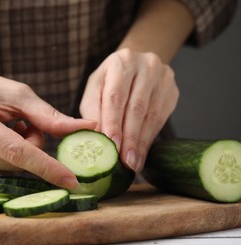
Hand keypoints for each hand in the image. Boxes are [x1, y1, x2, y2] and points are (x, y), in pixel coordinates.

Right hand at [0, 69, 95, 188]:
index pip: (16, 152)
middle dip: (31, 148)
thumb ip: (49, 116)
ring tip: (3, 130)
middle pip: (16, 163)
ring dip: (17, 155)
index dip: (46, 167)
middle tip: (22, 125)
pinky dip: (3, 160)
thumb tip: (86, 128)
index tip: (72, 181)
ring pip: (8, 170)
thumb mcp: (16, 94)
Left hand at [80, 48, 178, 172]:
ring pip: (152, 115)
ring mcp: (163, 77)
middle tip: (125, 161)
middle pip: (136, 107)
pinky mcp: (172, 90)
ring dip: (141, 142)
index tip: (112, 145)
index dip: (114, 122)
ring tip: (133, 163)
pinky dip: (150, 138)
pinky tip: (142, 153)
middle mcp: (146, 65)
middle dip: (130, 138)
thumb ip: (93, 111)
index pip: (116, 96)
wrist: (135, 67)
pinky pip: (161, 118)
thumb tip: (96, 138)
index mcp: (121, 62)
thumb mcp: (95, 90)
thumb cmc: (109, 81)